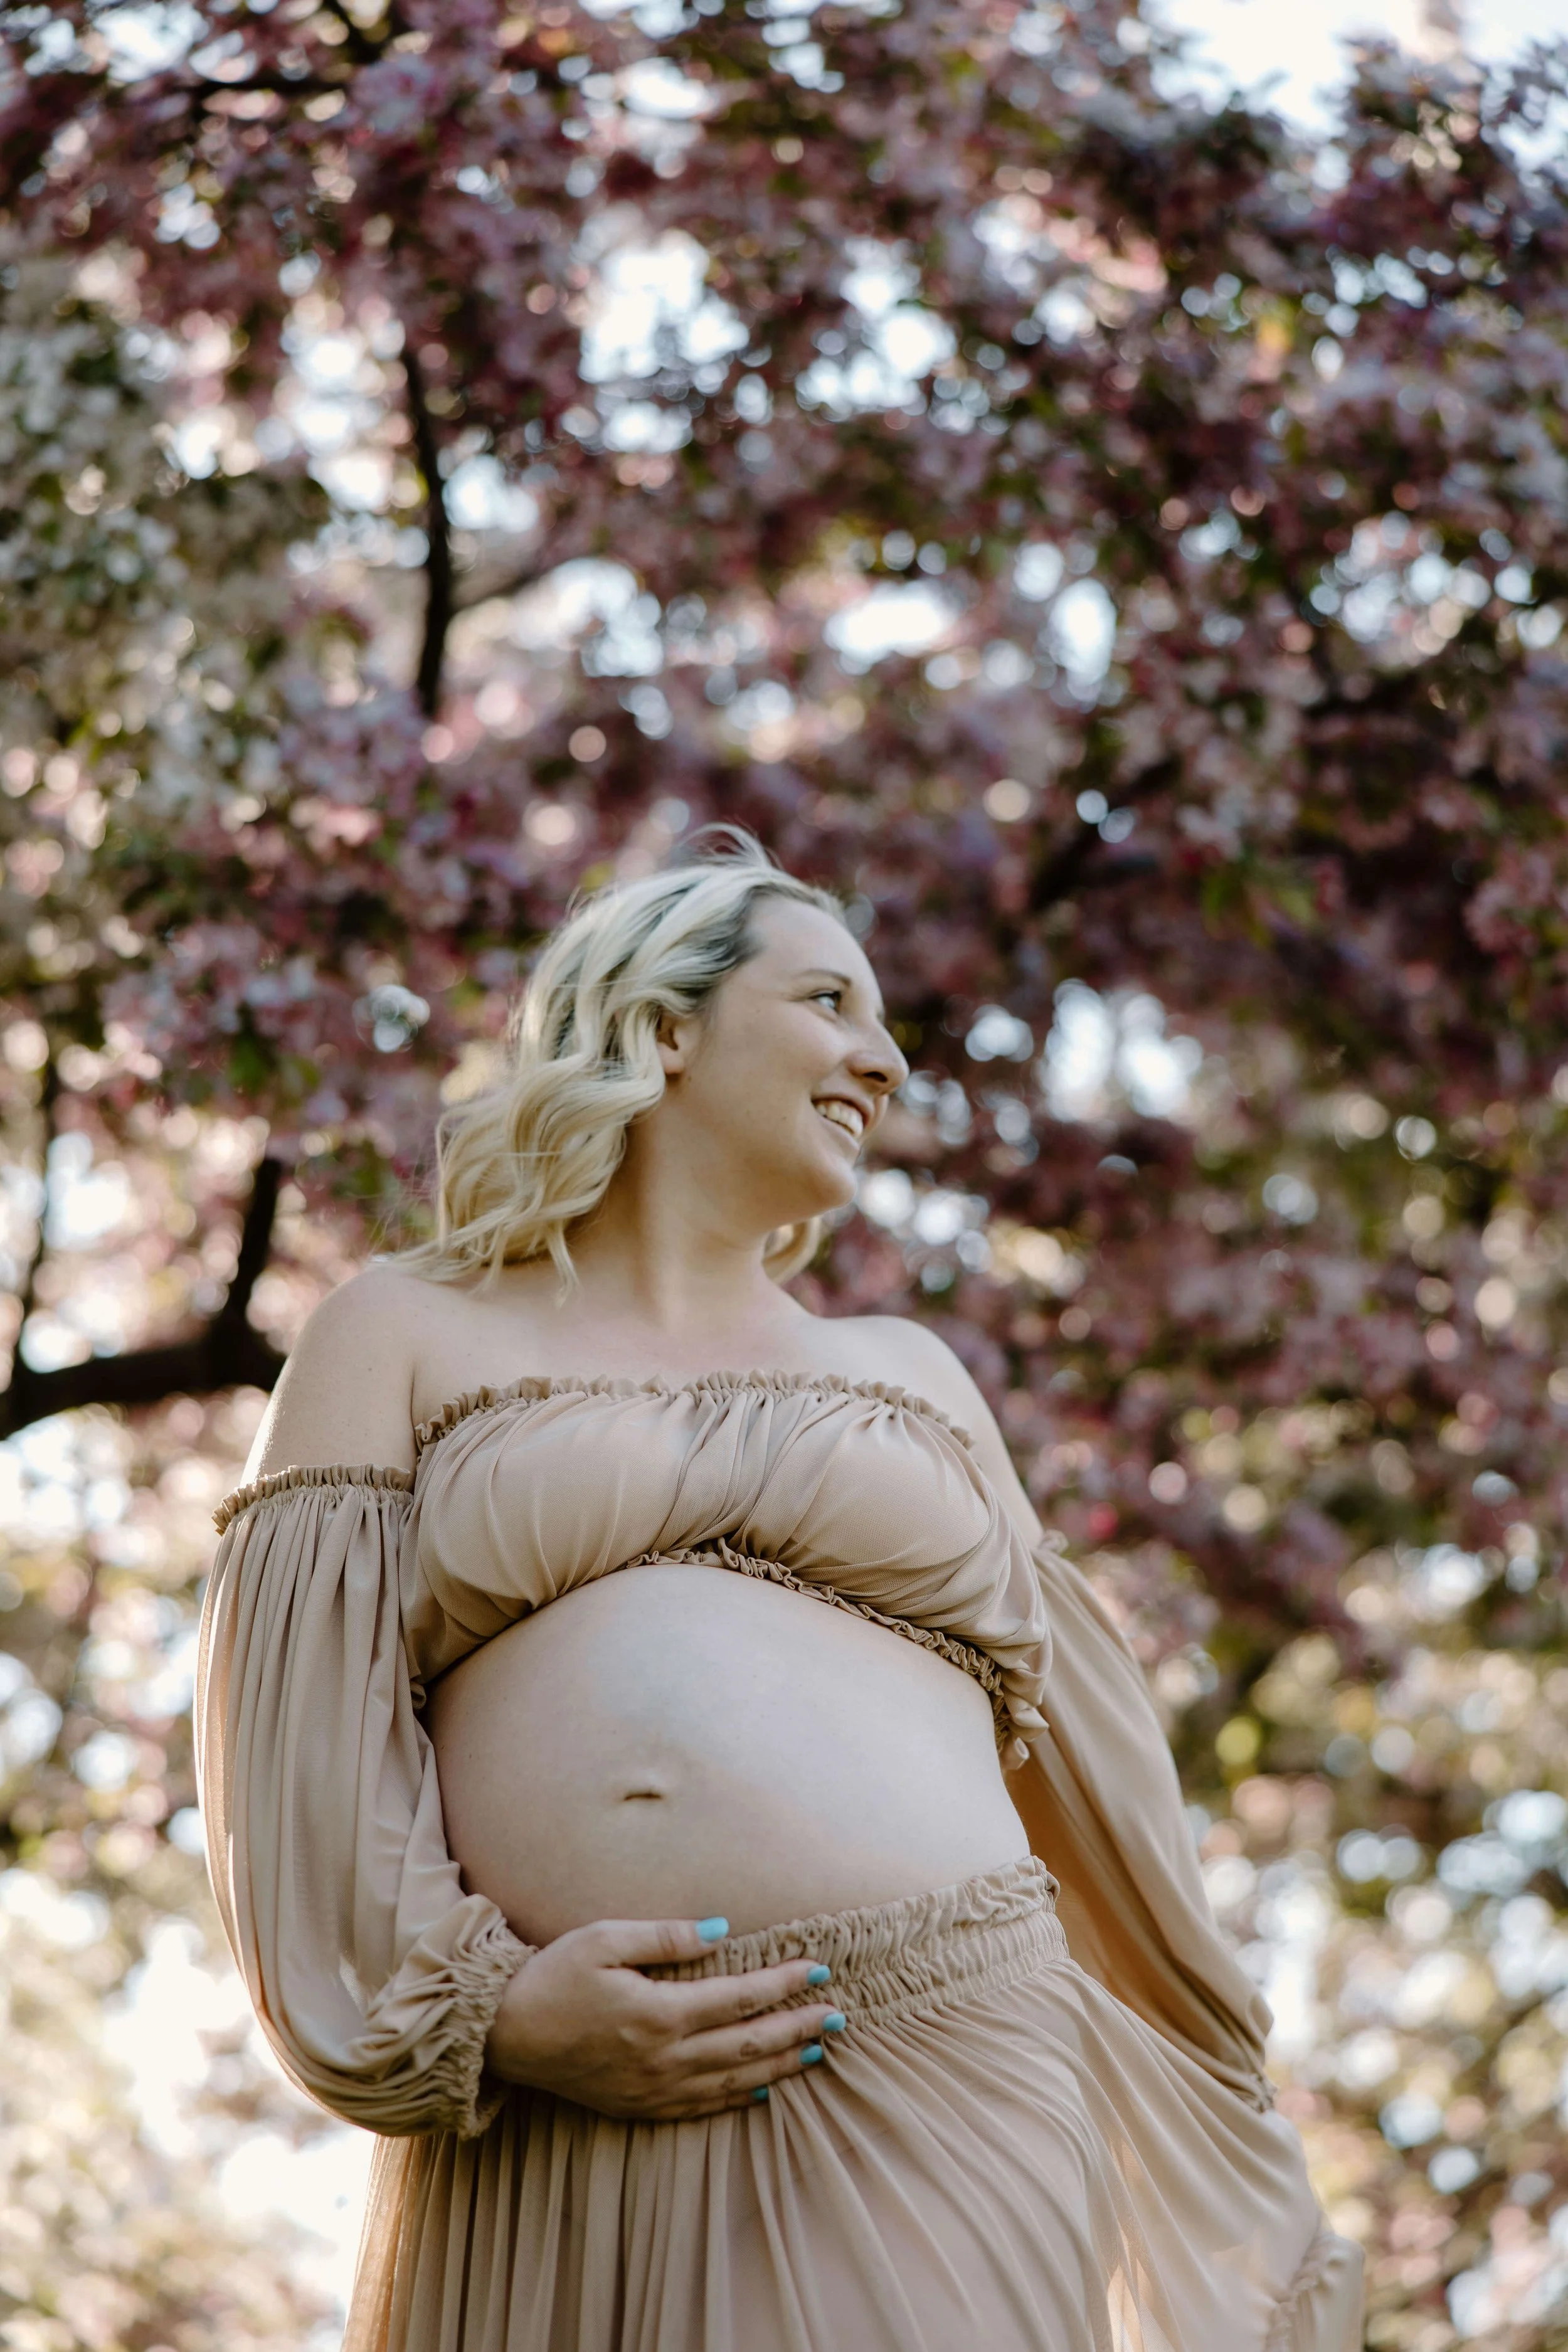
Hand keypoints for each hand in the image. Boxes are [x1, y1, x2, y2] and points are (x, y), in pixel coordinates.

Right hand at [485, 1916, 844, 2119]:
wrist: (505, 2033)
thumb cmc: (554, 1975)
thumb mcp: (604, 1938)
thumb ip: (666, 1936)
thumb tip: (722, 1929)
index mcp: (659, 2013)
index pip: (740, 1997)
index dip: (783, 1984)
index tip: (818, 1971)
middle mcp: (663, 2058)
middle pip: (748, 2043)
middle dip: (797, 2028)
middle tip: (838, 2015)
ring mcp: (653, 2089)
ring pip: (733, 2081)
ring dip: (779, 2065)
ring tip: (817, 2050)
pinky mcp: (638, 2106)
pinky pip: (701, 2106)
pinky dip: (738, 2098)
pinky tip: (762, 2090)